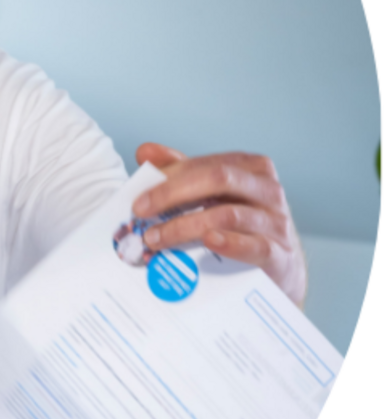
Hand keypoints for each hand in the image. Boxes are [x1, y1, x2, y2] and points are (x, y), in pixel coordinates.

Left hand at [133, 143, 306, 307]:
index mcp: (249, 168)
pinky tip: (207, 242)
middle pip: (218, 179)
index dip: (169, 177)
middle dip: (172, 194)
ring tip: (155, 239)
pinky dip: (229, 243)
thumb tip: (146, 151)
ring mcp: (276, 221)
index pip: (204, 165)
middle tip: (140, 211)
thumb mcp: (212, 195)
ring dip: (184, 226)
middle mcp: (267, 189)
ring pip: (227, 214)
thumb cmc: (241, 225)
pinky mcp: (280, 253)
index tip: (139, 196)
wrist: (279, 267)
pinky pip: (255, 245)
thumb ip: (181, 172)